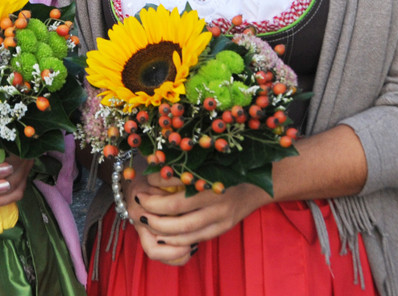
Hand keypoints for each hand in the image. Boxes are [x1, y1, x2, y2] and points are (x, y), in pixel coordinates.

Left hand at [129, 170, 266, 250]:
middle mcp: (215, 197)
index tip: (145, 179)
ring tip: (145, 219)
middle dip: (152, 207)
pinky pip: (194, 239)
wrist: (258, 182)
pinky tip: (162, 235)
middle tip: (139, 201)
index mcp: (209, 174)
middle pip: (175, 208)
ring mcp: (220, 216)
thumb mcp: (207, 159)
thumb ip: (184, 164)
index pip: (175, 180)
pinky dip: (175, 240)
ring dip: (159, 227)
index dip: (156, 182)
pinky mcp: (222, 228)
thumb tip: (154, 167)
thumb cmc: (227, 165)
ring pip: (183, 229)